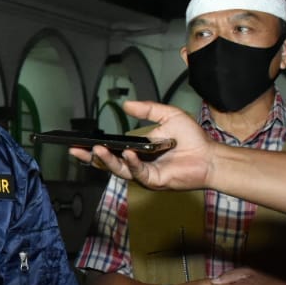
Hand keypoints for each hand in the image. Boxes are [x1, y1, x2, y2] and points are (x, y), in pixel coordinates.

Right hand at [69, 100, 212, 190]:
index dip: (95, 147)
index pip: (111, 150)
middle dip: (90, 157)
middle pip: (108, 162)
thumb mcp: (167, 116)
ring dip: (106, 160)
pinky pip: (138, 172)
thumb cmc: (192, 139)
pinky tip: (127, 153)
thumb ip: (147, 110)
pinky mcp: (153, 180)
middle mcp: (137, 163)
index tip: (80, 142)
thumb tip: (127, 104)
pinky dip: (131, 163)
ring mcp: (144, 173)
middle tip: (76, 150)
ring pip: (119, 169)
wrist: (209, 155)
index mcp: (137, 150)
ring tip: (95, 150)